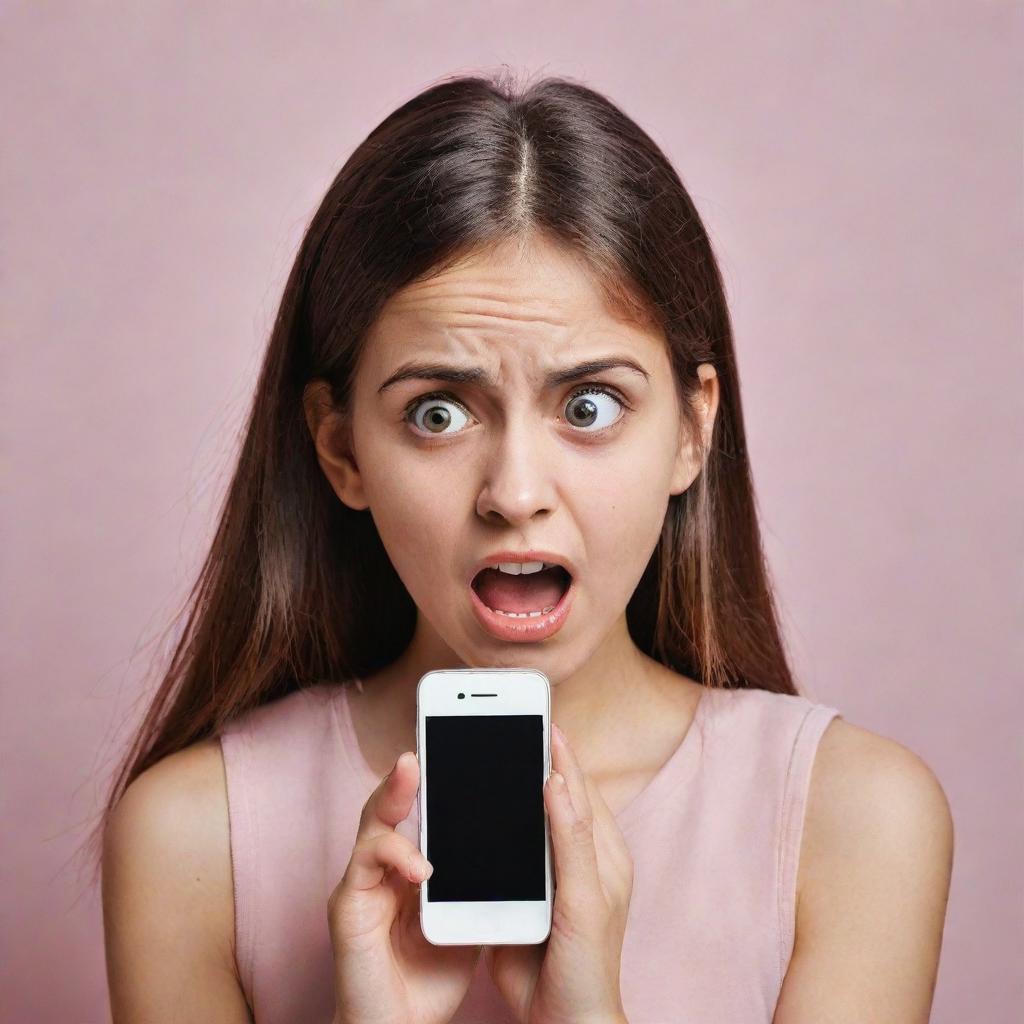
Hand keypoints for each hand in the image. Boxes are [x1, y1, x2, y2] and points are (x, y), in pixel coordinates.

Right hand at [328, 751, 481, 1023]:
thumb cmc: (435, 976)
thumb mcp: (474, 912)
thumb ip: (488, 870)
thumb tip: (530, 829)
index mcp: (417, 857)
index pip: (429, 801)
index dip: (447, 768)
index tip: (471, 739)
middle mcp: (387, 861)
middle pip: (396, 797)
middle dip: (414, 762)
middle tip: (435, 732)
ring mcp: (364, 880)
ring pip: (371, 816)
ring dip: (392, 789)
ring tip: (412, 765)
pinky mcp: (347, 904)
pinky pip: (364, 861)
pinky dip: (393, 855)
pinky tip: (421, 866)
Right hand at [484, 723, 633, 1023]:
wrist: (563, 1022)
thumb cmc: (589, 965)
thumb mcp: (583, 899)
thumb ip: (571, 839)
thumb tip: (557, 780)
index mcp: (601, 851)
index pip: (579, 787)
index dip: (560, 752)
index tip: (540, 718)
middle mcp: (575, 856)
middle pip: (550, 797)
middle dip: (530, 762)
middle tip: (506, 725)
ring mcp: (546, 873)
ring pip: (524, 820)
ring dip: (507, 793)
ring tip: (484, 756)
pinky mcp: (519, 893)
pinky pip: (504, 849)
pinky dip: (491, 828)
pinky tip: (472, 816)